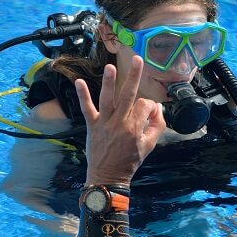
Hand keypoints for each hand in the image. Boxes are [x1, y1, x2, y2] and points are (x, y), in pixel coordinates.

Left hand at [75, 55, 165, 185]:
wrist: (108, 177)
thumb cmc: (130, 162)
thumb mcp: (149, 146)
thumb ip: (157, 126)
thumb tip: (158, 108)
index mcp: (135, 128)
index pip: (144, 105)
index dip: (149, 106)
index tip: (149, 112)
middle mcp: (120, 122)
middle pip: (128, 95)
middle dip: (134, 76)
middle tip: (137, 59)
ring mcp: (104, 123)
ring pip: (107, 99)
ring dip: (109, 82)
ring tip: (110, 67)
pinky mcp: (92, 126)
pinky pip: (87, 109)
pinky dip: (82, 96)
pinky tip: (78, 81)